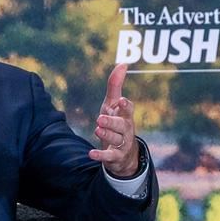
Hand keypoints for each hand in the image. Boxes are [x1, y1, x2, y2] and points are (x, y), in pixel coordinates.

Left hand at [89, 63, 139, 177]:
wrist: (124, 153)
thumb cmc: (116, 122)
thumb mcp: (113, 104)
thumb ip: (115, 85)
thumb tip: (123, 63)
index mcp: (125, 115)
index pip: (128, 110)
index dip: (125, 106)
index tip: (121, 101)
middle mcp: (126, 129)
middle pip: (122, 125)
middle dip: (112, 122)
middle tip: (100, 118)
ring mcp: (122, 143)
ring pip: (116, 139)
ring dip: (107, 134)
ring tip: (97, 129)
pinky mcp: (115, 156)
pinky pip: (109, 156)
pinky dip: (100, 155)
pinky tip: (91, 153)